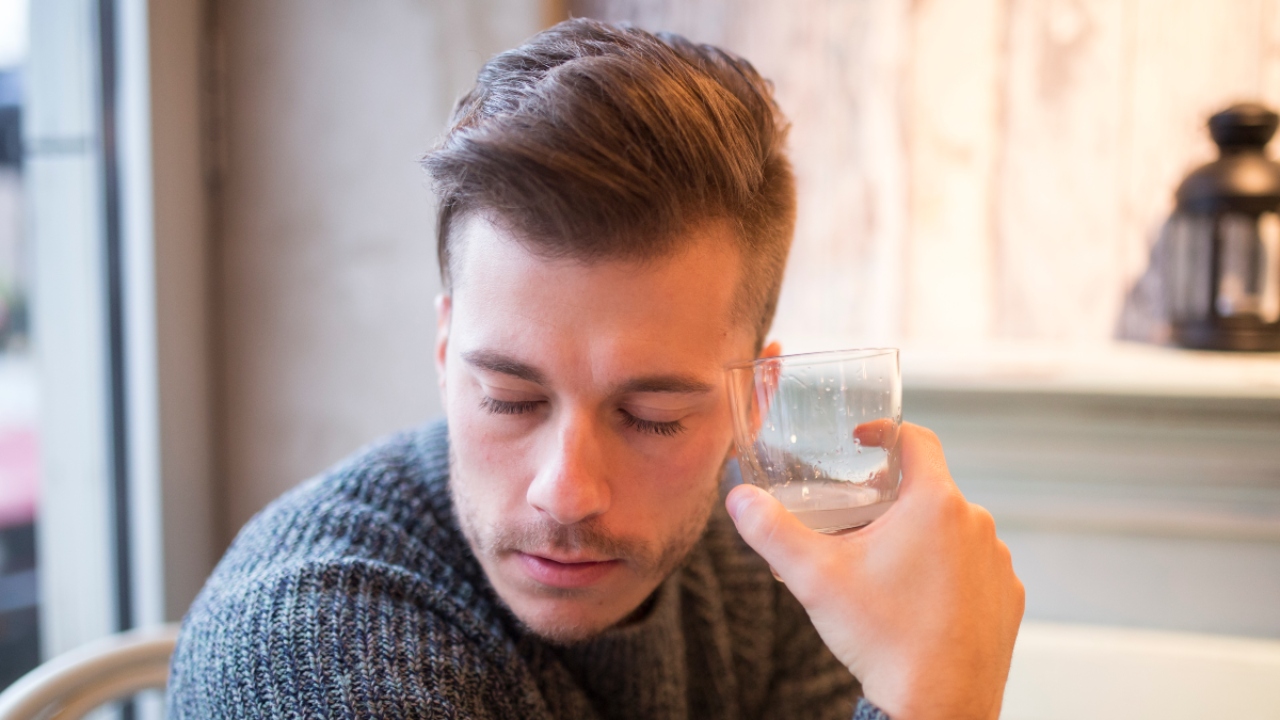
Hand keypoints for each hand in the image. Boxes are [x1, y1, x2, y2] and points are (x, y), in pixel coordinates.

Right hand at [725, 423, 1023, 719]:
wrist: (936, 708)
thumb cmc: (882, 639)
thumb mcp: (813, 578)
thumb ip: (772, 531)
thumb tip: (740, 498)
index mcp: (935, 504)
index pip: (917, 440)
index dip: (885, 433)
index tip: (862, 441)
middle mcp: (977, 524)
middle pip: (928, 491)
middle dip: (890, 502)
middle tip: (853, 526)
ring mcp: (998, 563)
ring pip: (952, 531)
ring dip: (920, 539)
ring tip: (883, 571)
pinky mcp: (1008, 598)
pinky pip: (974, 568)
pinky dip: (946, 574)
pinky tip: (916, 601)